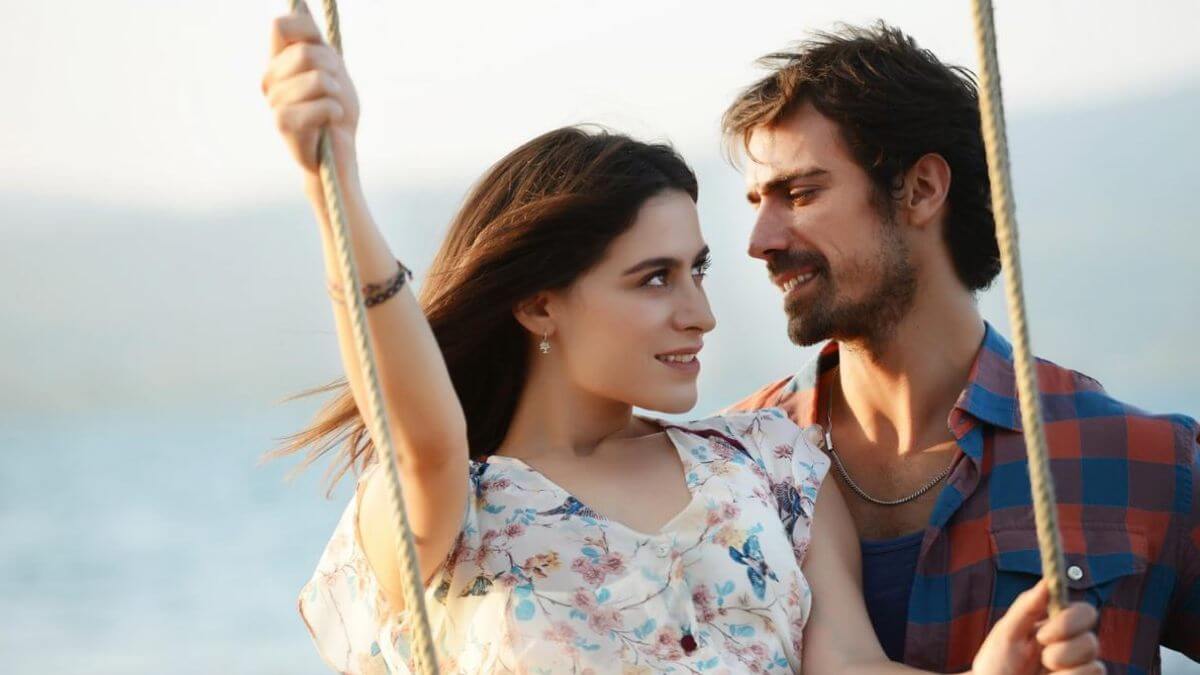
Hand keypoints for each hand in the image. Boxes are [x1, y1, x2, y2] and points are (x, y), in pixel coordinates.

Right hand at [260, 5, 360, 177]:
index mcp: (279, 61)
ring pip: (317, 79)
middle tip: (336, 89)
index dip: (308, 32)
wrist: (338, 155)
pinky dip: (334, 111)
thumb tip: (299, 5)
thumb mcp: (333, 70)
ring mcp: (274, 101)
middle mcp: (270, 78)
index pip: (281, 26)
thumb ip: (317, 42)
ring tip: (334, 108)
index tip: (324, 51)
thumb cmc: (337, 112)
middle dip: (333, 69)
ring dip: (336, 94)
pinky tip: (332, 121)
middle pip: (306, 53)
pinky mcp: (282, 123)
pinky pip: (320, 105)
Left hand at [971, 579, 1101, 674]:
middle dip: (1063, 652)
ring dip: (1063, 669)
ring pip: (1094, 666)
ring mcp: (1078, 670)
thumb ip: (1027, 606)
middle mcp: (1072, 647)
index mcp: (1056, 627)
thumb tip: (1048, 580)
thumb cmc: (994, 665)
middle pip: (1091, 642)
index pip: (1085, 613)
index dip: (1072, 621)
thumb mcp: (1006, 633)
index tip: (1043, 636)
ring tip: (1041, 673)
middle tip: (1041, 659)